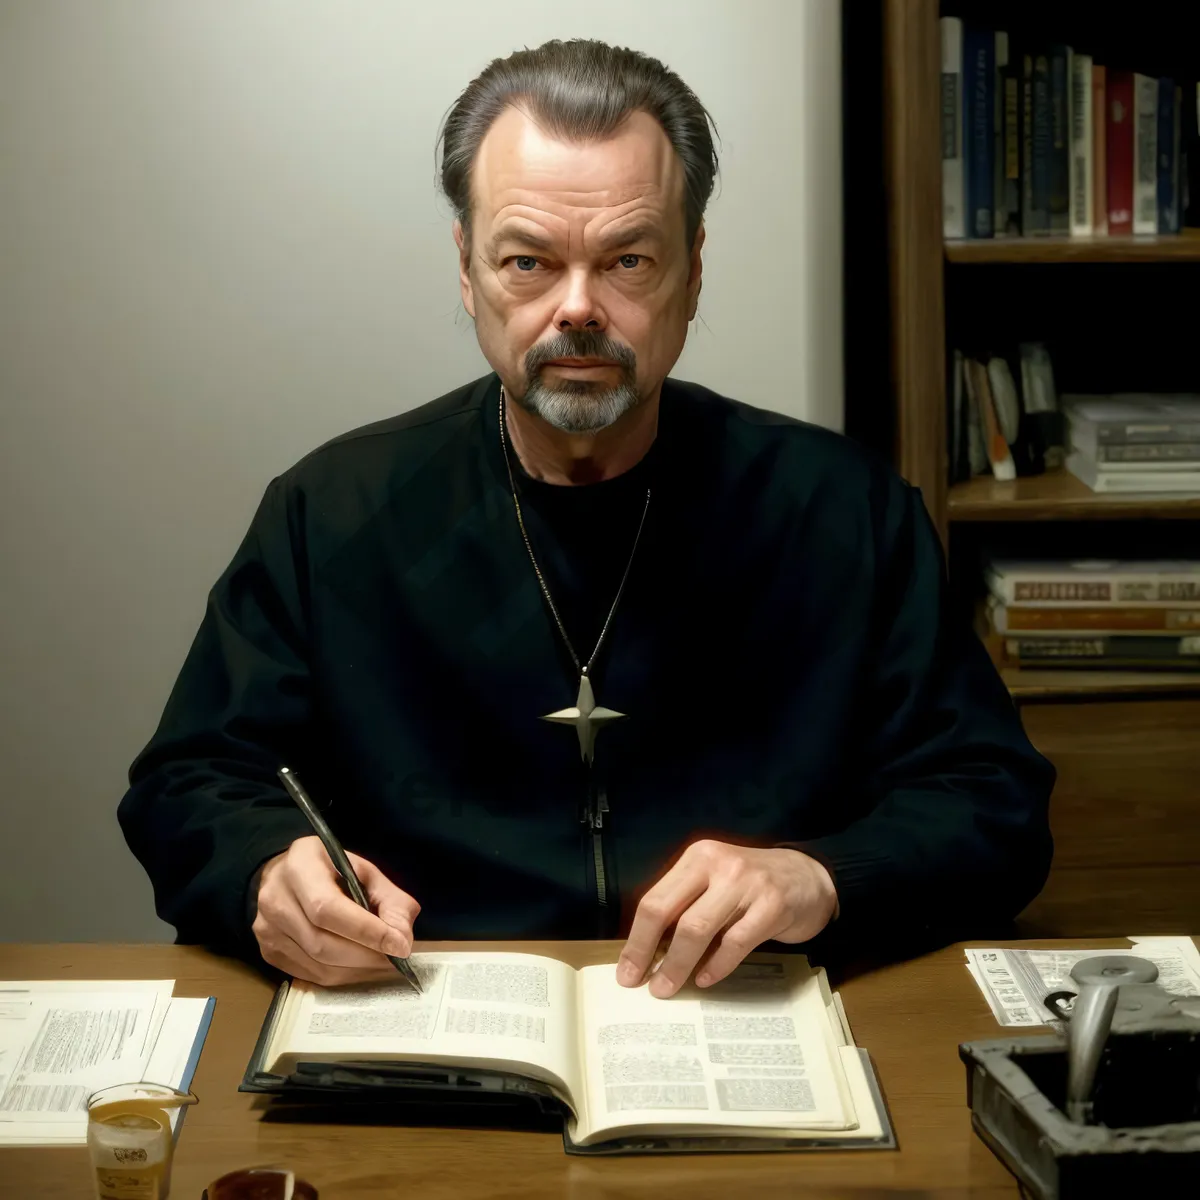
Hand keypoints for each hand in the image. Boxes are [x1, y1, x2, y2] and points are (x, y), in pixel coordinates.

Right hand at [252, 836, 420, 985]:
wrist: (286, 874)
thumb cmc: (329, 870)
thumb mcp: (364, 871)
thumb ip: (390, 901)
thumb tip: (402, 939)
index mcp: (300, 867)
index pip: (329, 908)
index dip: (366, 931)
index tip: (399, 945)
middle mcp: (276, 899)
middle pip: (322, 943)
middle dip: (366, 955)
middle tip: (395, 958)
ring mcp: (267, 929)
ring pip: (318, 964)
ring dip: (357, 969)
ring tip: (381, 962)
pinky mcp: (268, 952)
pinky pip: (309, 975)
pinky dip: (341, 975)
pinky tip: (358, 966)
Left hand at [617, 840, 836, 997]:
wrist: (810, 876)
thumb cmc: (752, 885)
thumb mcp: (715, 881)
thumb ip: (686, 904)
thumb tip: (648, 952)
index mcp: (697, 858)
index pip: (655, 899)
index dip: (637, 939)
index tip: (626, 971)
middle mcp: (718, 864)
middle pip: (671, 913)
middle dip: (649, 953)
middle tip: (643, 985)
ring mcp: (747, 883)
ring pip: (699, 929)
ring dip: (678, 965)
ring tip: (667, 988)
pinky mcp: (772, 905)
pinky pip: (735, 942)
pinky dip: (717, 965)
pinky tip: (705, 979)